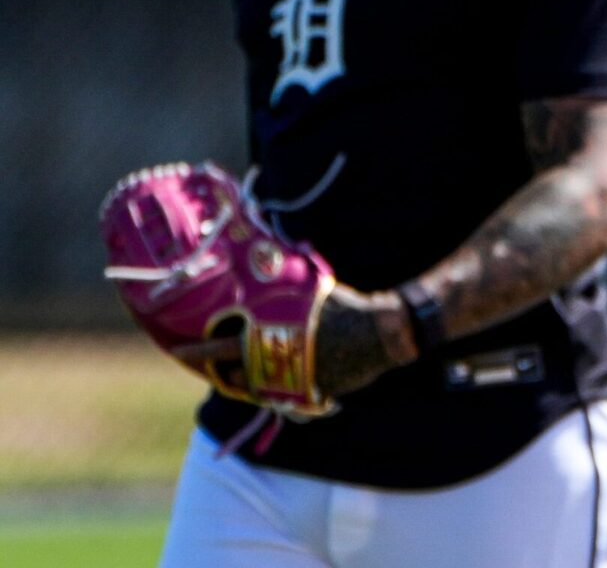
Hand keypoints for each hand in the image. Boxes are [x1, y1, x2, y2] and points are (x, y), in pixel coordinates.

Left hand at [169, 282, 412, 401]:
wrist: (381, 333)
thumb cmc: (347, 306)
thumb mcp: (312, 291)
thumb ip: (285, 289)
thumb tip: (271, 256)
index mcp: (272, 335)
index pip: (223, 346)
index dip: (197, 350)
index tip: (178, 350)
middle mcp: (276, 361)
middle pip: (232, 372)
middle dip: (214, 368)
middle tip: (198, 363)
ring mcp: (291, 380)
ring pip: (254, 387)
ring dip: (244, 379)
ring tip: (237, 369)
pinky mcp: (310, 394)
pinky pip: (284, 396)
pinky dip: (276, 389)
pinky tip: (272, 381)